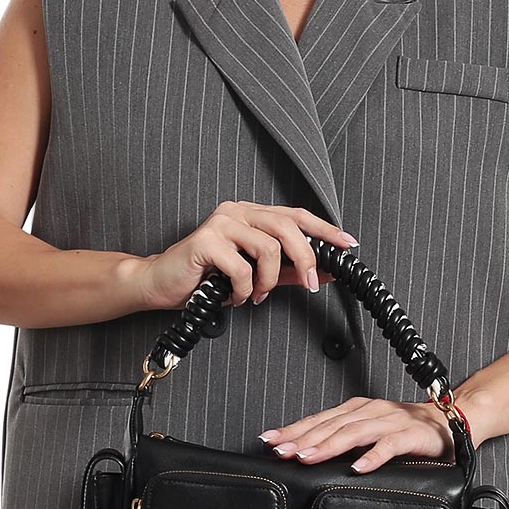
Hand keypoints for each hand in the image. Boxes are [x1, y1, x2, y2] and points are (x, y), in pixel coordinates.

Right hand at [136, 201, 353, 311]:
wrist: (161, 285)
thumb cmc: (205, 279)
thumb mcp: (255, 277)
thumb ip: (288, 272)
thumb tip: (323, 272)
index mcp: (251, 215)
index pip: (296, 215)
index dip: (325, 230)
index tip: (347, 244)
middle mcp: (237, 212)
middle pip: (287, 226)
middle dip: (305, 258)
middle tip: (311, 284)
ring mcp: (220, 223)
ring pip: (268, 248)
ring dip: (269, 281)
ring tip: (258, 295)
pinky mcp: (205, 240)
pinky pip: (241, 267)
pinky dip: (245, 289)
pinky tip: (236, 296)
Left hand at [259, 396, 455, 474]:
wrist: (452, 420)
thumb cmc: (407, 430)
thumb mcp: (369, 432)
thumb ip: (343, 440)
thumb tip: (306, 454)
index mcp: (357, 410)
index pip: (319, 420)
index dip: (293, 429)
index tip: (269, 440)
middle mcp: (370, 411)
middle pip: (330, 425)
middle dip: (302, 438)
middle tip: (281, 451)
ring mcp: (391, 422)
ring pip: (354, 432)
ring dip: (329, 445)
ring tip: (308, 457)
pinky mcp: (411, 435)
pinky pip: (389, 446)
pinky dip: (373, 456)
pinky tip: (358, 468)